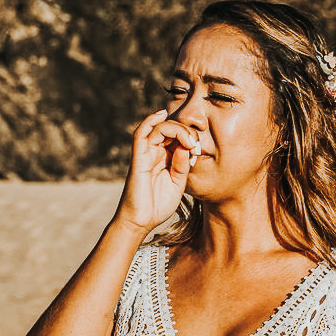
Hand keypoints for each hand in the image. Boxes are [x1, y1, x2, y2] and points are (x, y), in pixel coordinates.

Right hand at [114, 110, 198, 232]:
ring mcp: (145, 154)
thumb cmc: (158, 206)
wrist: (141, 222)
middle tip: (195, 146)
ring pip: (158, 127)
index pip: (176, 136)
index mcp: (164, 158)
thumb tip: (186, 146)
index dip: (190, 137)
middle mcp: (154, 152)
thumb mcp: (178, 183)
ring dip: (177, 128)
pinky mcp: (138, 158)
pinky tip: (162, 114)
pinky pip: (140, 133)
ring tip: (189, 141)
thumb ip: (182, 164)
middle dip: (187, 132)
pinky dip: (150, 120)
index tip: (198, 152)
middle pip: (169, 128)